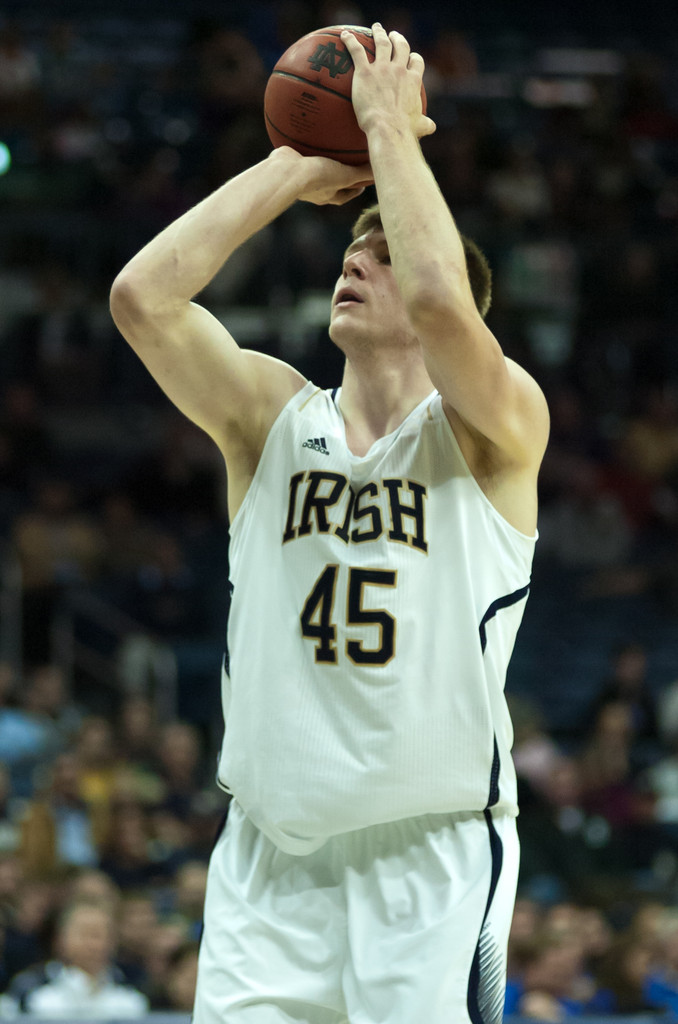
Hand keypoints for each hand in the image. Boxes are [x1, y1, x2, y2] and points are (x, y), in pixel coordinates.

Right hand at [268, 146, 372, 205]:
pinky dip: (307, 142)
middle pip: (332, 182)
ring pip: (316, 167)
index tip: (366, 181)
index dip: (358, 188)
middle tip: (351, 163)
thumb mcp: (345, 175)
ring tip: (331, 144)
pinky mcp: (291, 163)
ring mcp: (301, 177)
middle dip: (341, 174)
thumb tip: (382, 169)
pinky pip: (302, 151)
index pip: (347, 194)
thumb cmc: (316, 177)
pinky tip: (312, 127)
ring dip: (324, 159)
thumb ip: (362, 173)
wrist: (284, 173)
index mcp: (328, 195)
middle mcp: (315, 189)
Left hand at [342, 24, 435, 140]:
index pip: (416, 62)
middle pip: (401, 46)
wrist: (388, 129)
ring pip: (382, 43)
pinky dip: (350, 40)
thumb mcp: (418, 126)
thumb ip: (425, 124)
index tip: (410, 57)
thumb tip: (431, 127)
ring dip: (379, 33)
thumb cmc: (404, 130)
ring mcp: (382, 69)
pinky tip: (345, 35)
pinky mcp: (365, 72)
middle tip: (393, 35)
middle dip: (398, 38)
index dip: (413, 58)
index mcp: (413, 81)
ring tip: (376, 28)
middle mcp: (399, 70)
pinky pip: (356, 51)